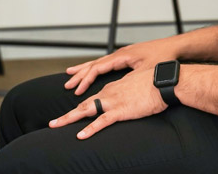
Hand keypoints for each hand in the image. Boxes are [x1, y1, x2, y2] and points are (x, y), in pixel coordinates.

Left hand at [49, 67, 166, 138]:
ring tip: (56, 125)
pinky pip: (102, 121)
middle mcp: (109, 93)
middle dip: (67, 114)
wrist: (164, 82)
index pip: (93, 98)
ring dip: (69, 118)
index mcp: (114, 87)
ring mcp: (113, 101)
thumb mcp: (138, 84)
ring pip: (86, 110)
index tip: (73, 113)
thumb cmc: (156, 82)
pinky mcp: (120, 110)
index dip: (82, 106)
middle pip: (84, 104)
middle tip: (53, 123)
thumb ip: (130, 90)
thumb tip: (129, 95)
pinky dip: (90, 129)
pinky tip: (81, 135)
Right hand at [64, 38, 177, 95]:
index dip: (86, 79)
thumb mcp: (147, 70)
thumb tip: (117, 88)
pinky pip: (107, 63)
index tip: (77, 90)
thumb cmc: (164, 57)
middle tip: (67, 83)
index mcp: (123, 55)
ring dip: (86, 69)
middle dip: (81, 74)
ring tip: (72, 74)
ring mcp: (124, 54)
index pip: (99, 67)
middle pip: (95, 63)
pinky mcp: (128, 56)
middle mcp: (121, 53)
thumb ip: (131, 77)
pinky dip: (97, 68)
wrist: (174, 47)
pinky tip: (93, 71)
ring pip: (100, 62)